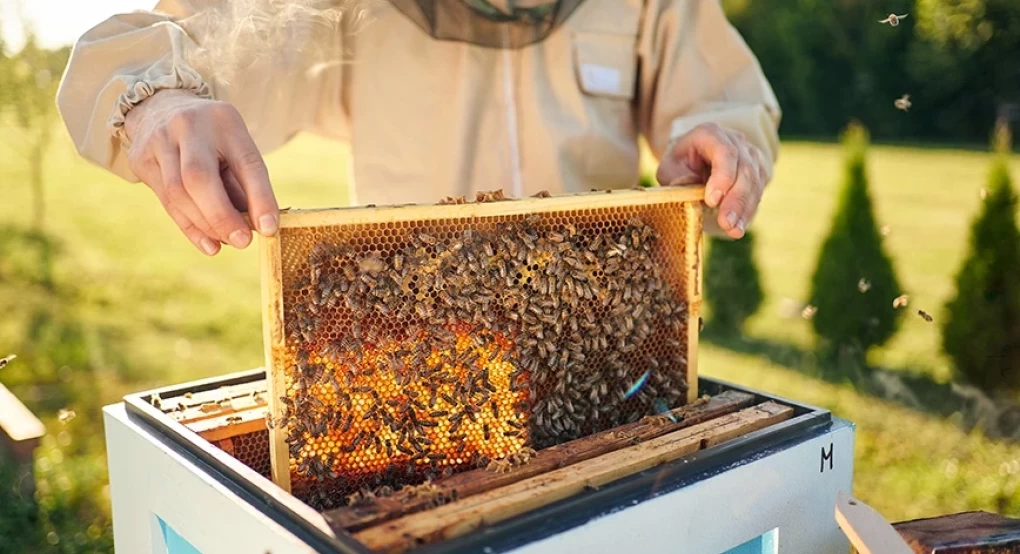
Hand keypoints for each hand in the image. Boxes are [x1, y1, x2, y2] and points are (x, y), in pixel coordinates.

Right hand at [125, 89, 278, 255]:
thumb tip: (257, 227)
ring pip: (177, 192)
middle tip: (243, 242)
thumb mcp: (235, 147)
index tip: (269, 228)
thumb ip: (245, 184)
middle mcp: (188, 126)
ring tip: (227, 241)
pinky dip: (190, 227)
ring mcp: (159, 141)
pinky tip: (209, 244)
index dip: (260, 198)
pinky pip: (166, 201)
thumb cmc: (213, 137)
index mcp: (225, 120)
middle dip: (222, 216)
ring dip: (206, 224)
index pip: (245, 162)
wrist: (161, 108)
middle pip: (199, 178)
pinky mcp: (142, 159)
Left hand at [655, 123, 769, 238]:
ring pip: (754, 182)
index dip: (722, 177)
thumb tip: (690, 186)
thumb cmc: (680, 164)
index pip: (725, 153)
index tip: (712, 201)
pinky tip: (738, 227)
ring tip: (734, 230)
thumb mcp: (669, 168)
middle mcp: (735, 141)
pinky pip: (757, 192)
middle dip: (735, 200)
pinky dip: (748, 211)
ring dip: (744, 209)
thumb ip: (676, 177)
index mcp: (710, 133)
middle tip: (726, 223)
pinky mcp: (757, 171)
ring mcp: (750, 155)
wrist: (695, 159)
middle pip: (744, 170)